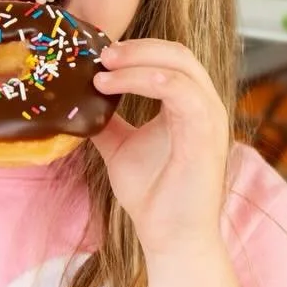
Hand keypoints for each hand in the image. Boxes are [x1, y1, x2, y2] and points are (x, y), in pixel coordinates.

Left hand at [90, 39, 229, 256]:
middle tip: (100, 54)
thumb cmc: (153, 197)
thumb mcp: (120, 149)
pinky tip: (112, 86)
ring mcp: (209, 118)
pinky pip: (180, 91)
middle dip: (137, 48)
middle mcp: (205, 106)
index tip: (99, 55)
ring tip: (103, 68)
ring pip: (179, 65)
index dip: (137, 50)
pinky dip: (145, 80)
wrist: (170, 239)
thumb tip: (76, 103)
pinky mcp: (205, 134)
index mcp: (190, 105)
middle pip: (178, 53)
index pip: (170, 59)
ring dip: (138, 60)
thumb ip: (107, 122)